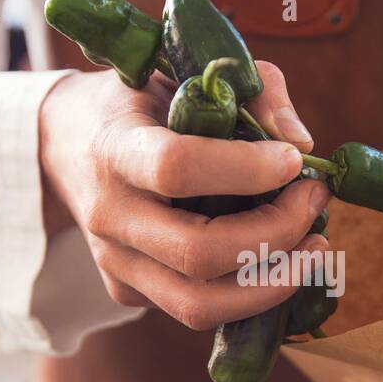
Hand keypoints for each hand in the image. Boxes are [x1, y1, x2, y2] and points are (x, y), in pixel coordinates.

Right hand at [39, 60, 329, 329]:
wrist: (67, 144)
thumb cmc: (142, 102)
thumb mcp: (185, 71)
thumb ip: (253, 91)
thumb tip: (303, 142)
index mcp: (116, 148)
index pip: (177, 169)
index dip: (245, 170)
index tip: (294, 160)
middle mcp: (109, 214)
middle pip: (198, 253)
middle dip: (276, 234)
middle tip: (315, 203)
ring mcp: (113, 262)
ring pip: (199, 305)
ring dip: (273, 283)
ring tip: (314, 247)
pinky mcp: (126, 291)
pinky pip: (196, 310)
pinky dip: (249, 292)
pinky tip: (277, 258)